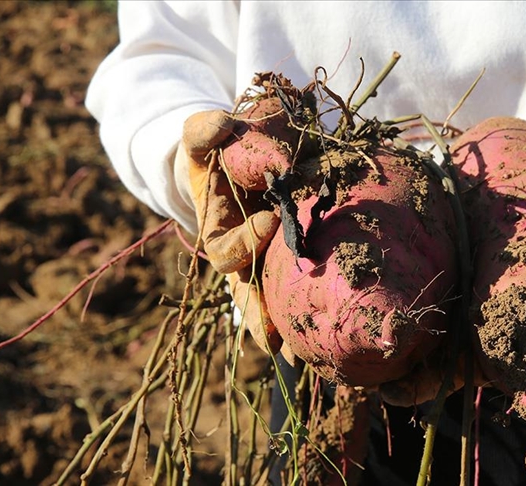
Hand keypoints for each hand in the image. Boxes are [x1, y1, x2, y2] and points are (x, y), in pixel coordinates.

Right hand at [174, 110, 281, 354]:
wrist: (242, 162)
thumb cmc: (222, 153)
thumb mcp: (204, 139)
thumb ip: (204, 130)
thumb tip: (221, 126)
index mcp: (220, 231)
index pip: (225, 252)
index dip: (246, 243)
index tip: (271, 224)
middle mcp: (244, 260)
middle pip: (247, 297)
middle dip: (261, 313)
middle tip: (278, 329)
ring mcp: (266, 268)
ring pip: (270, 306)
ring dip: (284, 328)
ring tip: (301, 356)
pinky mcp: (293, 265)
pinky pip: (295, 298)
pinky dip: (305, 322)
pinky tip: (321, 349)